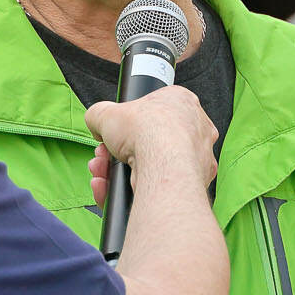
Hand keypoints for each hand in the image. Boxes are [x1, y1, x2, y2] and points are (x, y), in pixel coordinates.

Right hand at [85, 86, 216, 202]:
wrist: (164, 164)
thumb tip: (96, 122)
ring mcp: (198, 158)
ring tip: (102, 176)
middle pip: (150, 143)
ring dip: (120, 173)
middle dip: (119, 152)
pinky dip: (133, 191)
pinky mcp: (195, 184)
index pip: (152, 112)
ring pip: (154, 167)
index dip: (125, 126)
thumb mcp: (107, 113)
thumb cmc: (148, 131)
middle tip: (103, 157)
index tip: (110, 136)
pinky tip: (112, 190)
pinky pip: (160, 187)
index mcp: (182, 102)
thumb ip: (99, 114)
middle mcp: (195, 129)